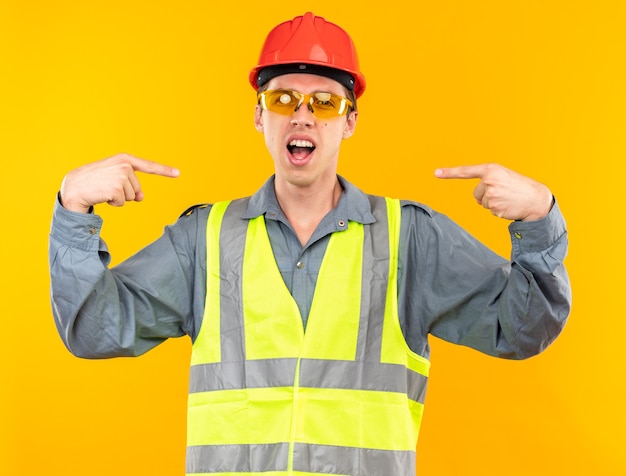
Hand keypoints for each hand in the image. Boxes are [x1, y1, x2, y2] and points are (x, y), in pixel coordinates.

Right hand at [59, 153, 179, 212]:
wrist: (74, 186)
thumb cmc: (94, 182)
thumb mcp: (114, 179)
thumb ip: (130, 185)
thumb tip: (141, 198)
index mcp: (124, 159)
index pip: (148, 166)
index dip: (165, 170)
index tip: (178, 173)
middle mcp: (124, 165)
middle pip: (137, 189)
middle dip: (125, 193)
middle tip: (108, 188)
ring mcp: (120, 176)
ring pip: (132, 196)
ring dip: (119, 198)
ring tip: (104, 190)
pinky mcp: (116, 187)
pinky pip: (123, 202)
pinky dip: (114, 203)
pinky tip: (103, 196)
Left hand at [434, 163, 552, 220]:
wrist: (536, 199)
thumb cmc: (519, 187)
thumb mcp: (503, 176)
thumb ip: (487, 181)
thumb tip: (477, 198)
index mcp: (491, 169)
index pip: (466, 171)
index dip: (449, 172)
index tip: (436, 173)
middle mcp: (489, 180)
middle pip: (476, 193)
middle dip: (487, 195)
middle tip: (504, 193)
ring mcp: (491, 194)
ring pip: (482, 203)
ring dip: (493, 203)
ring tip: (508, 198)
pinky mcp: (494, 207)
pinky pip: (489, 210)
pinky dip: (498, 210)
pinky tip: (509, 205)